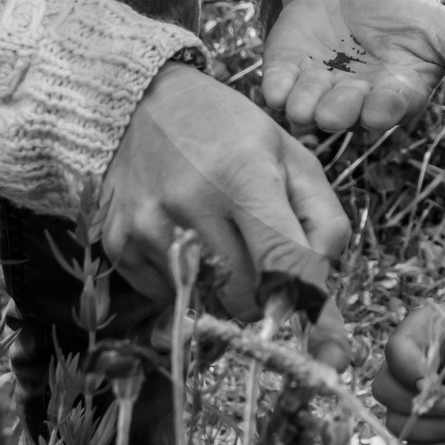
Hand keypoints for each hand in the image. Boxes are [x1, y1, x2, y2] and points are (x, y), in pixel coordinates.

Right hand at [101, 62, 352, 367]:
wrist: (138, 102)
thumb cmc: (228, 130)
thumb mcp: (291, 155)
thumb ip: (323, 219)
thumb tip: (326, 284)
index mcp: (244, 176)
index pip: (283, 261)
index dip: (308, 303)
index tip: (326, 342)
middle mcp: (192, 204)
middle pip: (247, 296)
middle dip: (269, 296)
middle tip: (268, 266)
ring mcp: (149, 228)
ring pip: (207, 305)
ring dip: (228, 293)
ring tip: (224, 243)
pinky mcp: (118, 246)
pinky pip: (167, 299)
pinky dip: (188, 286)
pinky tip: (186, 241)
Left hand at [262, 0, 444, 134]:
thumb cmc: (403, 14)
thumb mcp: (441, 28)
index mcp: (396, 95)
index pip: (392, 108)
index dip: (386, 107)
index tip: (382, 102)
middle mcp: (356, 103)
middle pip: (346, 117)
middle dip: (341, 112)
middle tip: (335, 108)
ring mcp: (318, 92)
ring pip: (307, 111)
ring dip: (304, 106)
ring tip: (303, 98)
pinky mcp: (285, 76)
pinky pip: (275, 90)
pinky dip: (274, 88)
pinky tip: (275, 85)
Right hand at [372, 305, 444, 444]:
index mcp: (422, 331)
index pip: (397, 348)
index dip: (410, 370)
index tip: (434, 385)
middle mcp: (406, 366)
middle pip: (386, 390)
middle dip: (426, 405)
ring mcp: (408, 400)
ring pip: (397, 423)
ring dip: (437, 430)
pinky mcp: (420, 429)